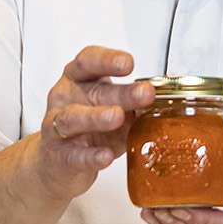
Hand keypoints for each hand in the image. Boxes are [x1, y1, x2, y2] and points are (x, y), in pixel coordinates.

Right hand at [35, 46, 153, 202]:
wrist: (59, 164)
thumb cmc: (90, 130)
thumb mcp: (114, 112)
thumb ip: (133, 107)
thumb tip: (166, 103)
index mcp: (79, 80)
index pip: (89, 61)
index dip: (107, 59)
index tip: (130, 63)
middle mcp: (64, 98)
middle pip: (92, 90)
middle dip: (121, 92)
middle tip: (146, 93)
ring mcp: (56, 127)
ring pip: (72, 118)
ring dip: (96, 117)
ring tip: (118, 117)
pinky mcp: (58, 155)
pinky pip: (73, 155)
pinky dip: (90, 156)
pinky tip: (105, 156)